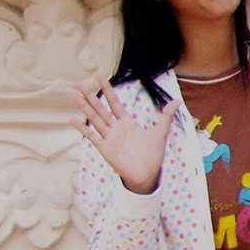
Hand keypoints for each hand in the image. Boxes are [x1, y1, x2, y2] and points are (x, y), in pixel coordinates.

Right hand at [70, 73, 176, 195]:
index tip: (98, 76)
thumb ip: (166, 116)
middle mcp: (116, 128)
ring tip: (72, 95)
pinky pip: (92, 136)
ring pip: (94, 118)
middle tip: (78, 83)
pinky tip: (72, 119)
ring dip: (84, 107)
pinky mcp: (105, 148)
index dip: (107, 89)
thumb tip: (177, 101)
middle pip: (100, 108)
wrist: (147, 174)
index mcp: (127, 122)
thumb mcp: (160, 132)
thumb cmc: (153, 154)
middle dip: (89, 96)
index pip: (115, 102)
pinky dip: (82, 128)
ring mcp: (109, 137)